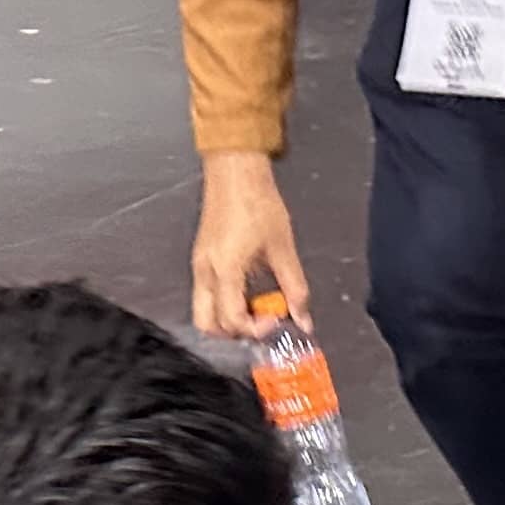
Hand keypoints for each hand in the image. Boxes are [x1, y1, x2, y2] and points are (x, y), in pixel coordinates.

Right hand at [193, 151, 310, 340]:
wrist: (235, 171)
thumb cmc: (257, 202)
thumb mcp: (283, 249)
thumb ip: (295, 289)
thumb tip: (304, 320)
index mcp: (226, 270)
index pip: (233, 320)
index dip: (256, 329)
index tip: (277, 320)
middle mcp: (206, 272)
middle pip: (207, 325)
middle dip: (236, 333)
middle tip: (263, 322)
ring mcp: (200, 266)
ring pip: (205, 312)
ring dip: (230, 319)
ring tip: (258, 306)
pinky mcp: (202, 259)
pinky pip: (207, 295)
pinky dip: (226, 303)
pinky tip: (250, 289)